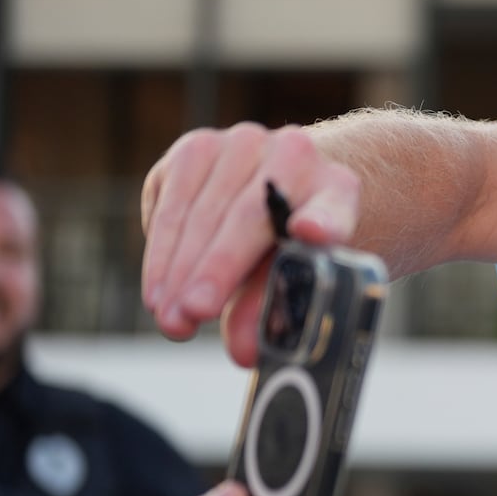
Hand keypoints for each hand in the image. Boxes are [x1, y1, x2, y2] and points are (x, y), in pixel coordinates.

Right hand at [140, 123, 360, 365]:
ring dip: (178, 270)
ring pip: (200, 211)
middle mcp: (294, 155)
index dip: (323, 221)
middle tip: (191, 315)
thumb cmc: (298, 247)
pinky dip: (161, 253)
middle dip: (216, 271)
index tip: (314, 233)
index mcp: (338, 191)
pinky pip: (170, 203)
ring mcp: (243, 143)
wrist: (286, 191)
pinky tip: (158, 291)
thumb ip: (271, 309)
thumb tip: (242, 352)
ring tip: (169, 318)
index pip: (333, 209)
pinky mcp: (196, 149)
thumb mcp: (297, 279)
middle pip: (249, 217)